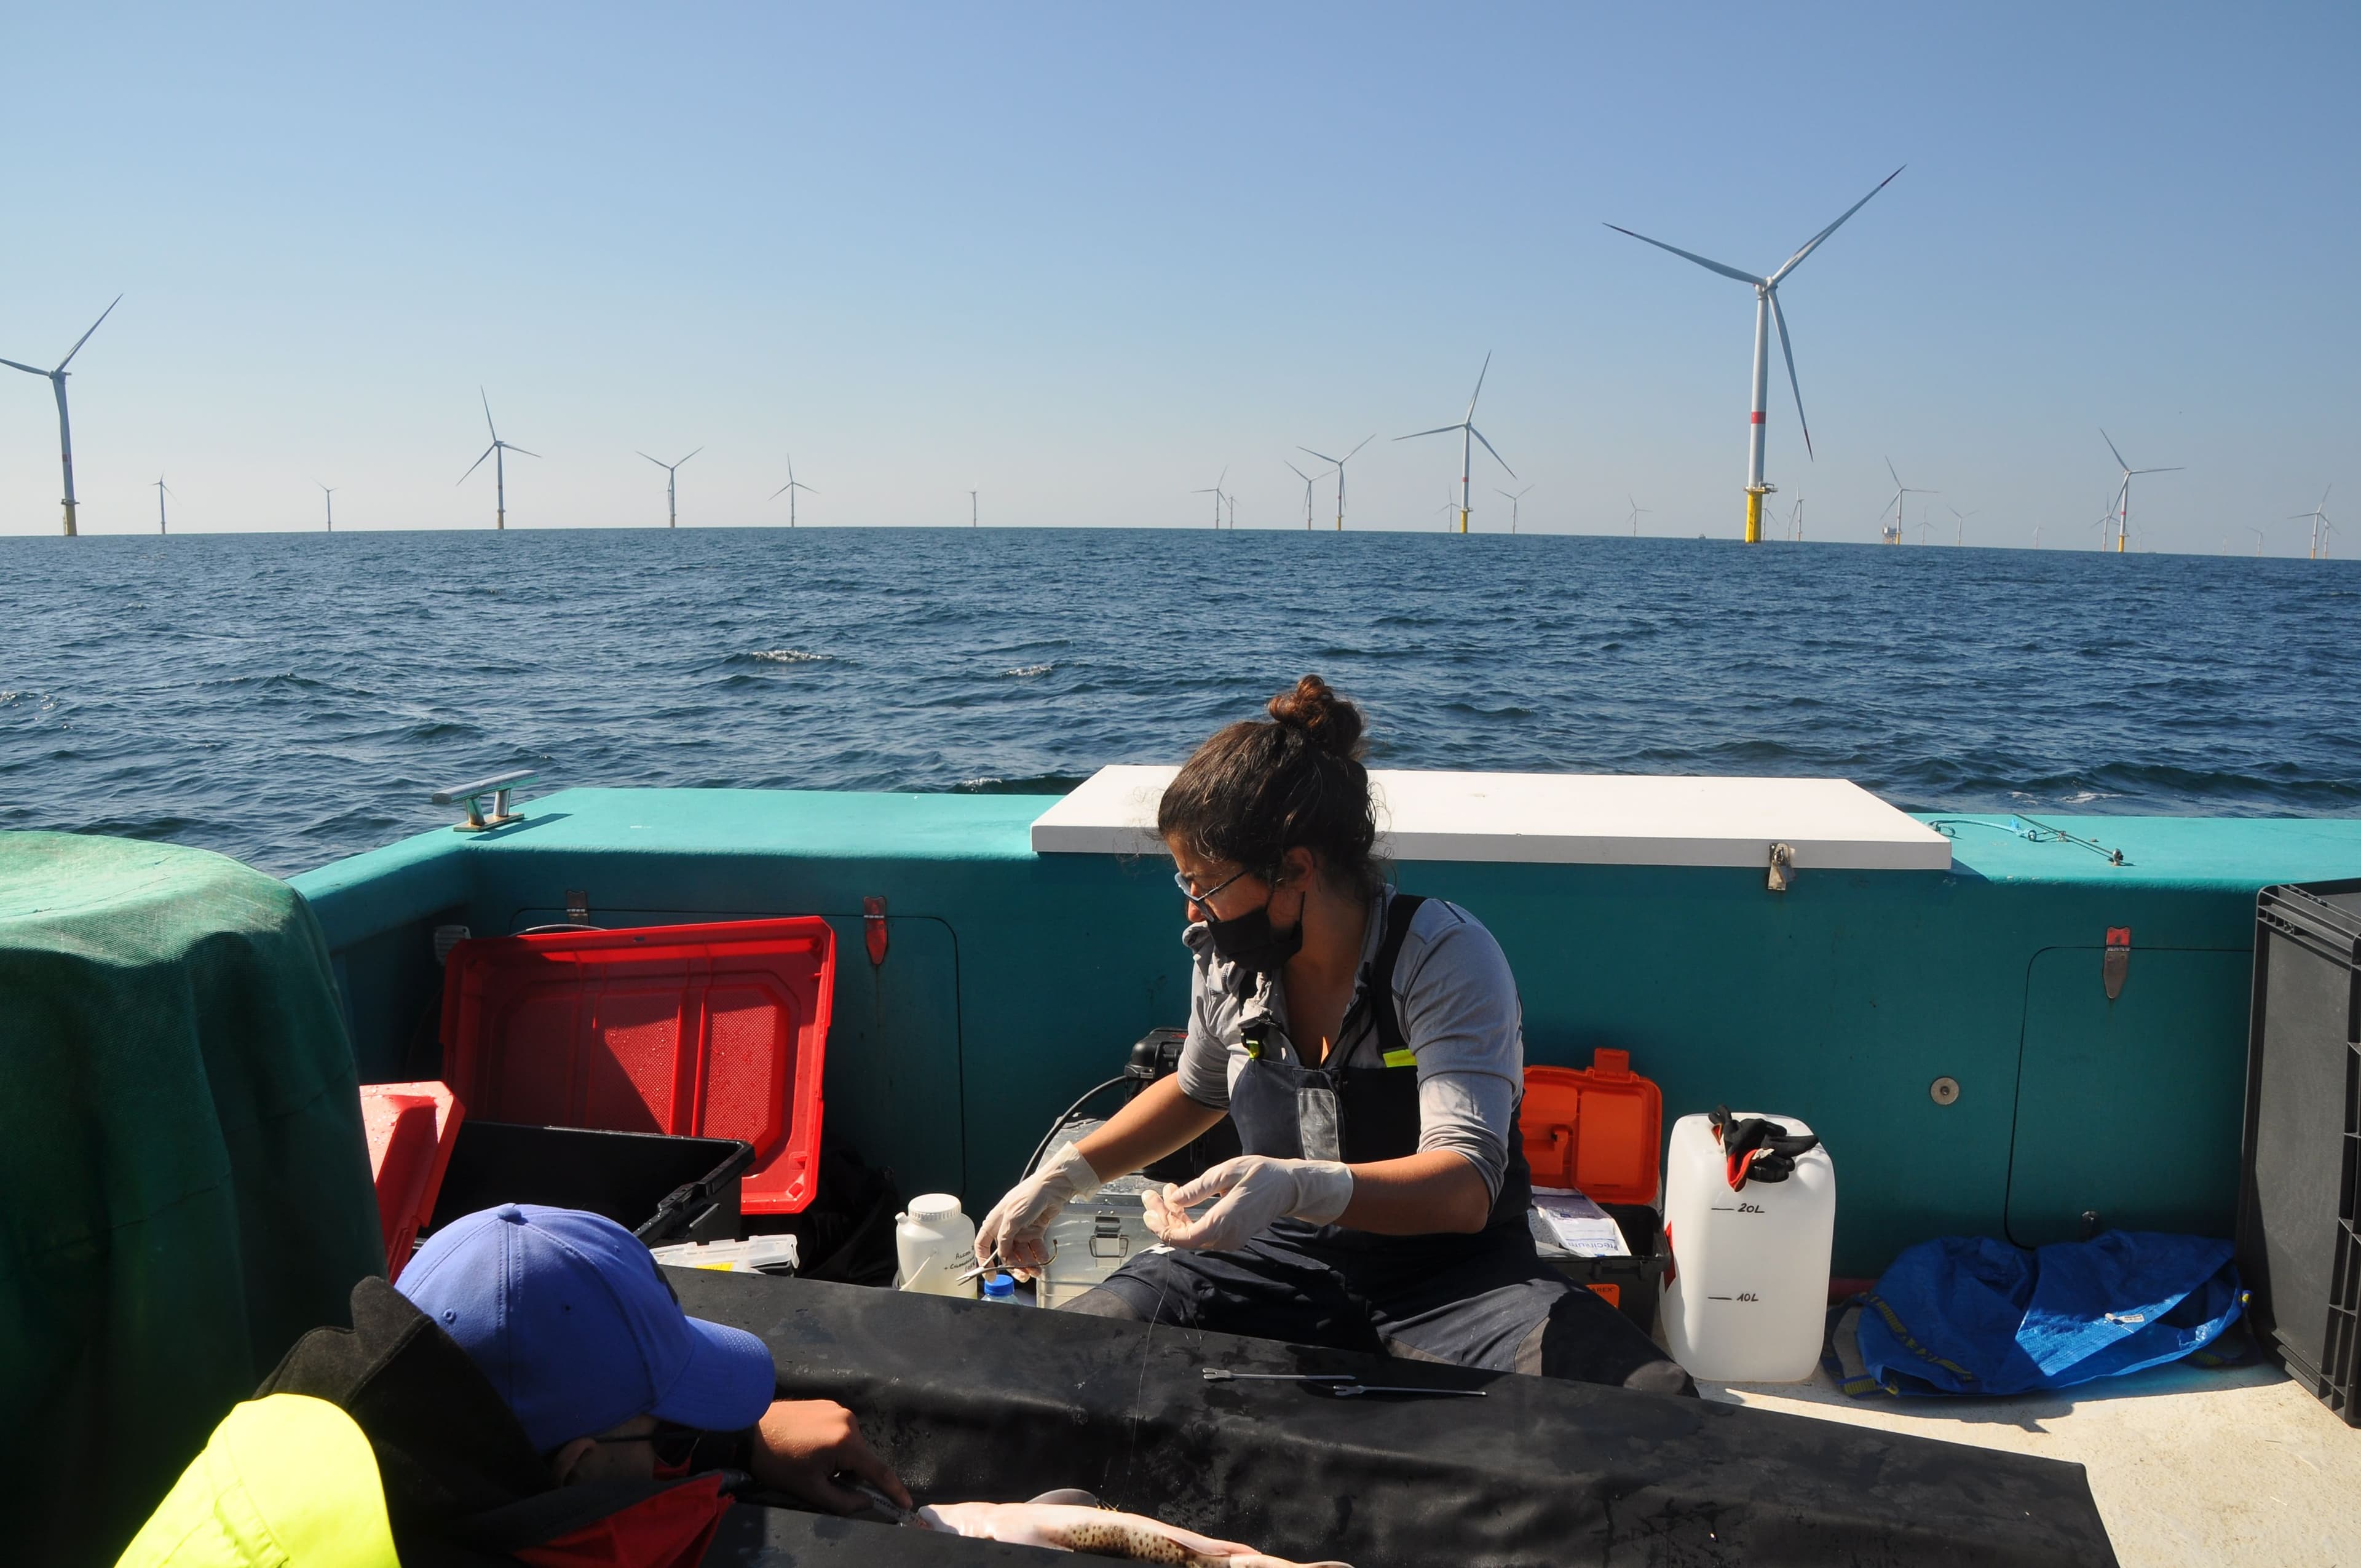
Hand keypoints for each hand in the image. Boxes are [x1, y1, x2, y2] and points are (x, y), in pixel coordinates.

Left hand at [747, 1399, 911, 1515]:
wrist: (748, 1429)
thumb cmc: (778, 1463)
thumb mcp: (810, 1490)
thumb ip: (844, 1501)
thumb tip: (867, 1502)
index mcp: (846, 1442)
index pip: (877, 1470)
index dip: (893, 1489)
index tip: (906, 1504)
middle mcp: (849, 1420)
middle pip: (862, 1458)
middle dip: (850, 1474)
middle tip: (821, 1480)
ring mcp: (838, 1409)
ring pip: (851, 1445)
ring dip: (840, 1459)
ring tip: (810, 1462)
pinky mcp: (827, 1404)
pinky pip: (840, 1431)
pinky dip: (833, 1445)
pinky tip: (809, 1448)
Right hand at [973, 1142, 1101, 1274]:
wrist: (1053, 1187)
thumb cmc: (1030, 1196)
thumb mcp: (1012, 1218)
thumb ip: (1005, 1238)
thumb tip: (1002, 1254)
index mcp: (995, 1222)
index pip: (983, 1244)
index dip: (983, 1260)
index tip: (990, 1275)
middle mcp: (1007, 1227)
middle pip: (1006, 1253)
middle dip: (1013, 1265)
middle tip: (1022, 1275)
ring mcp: (1022, 1229)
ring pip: (1021, 1252)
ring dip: (1028, 1263)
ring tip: (1036, 1271)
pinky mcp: (1036, 1230)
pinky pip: (1035, 1248)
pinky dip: (1038, 1255)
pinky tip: (1043, 1260)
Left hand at [1142, 1155, 1352, 1252]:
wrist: (1290, 1187)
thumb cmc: (1261, 1174)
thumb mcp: (1228, 1172)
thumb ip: (1198, 1188)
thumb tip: (1172, 1199)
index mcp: (1222, 1223)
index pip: (1181, 1238)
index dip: (1161, 1226)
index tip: (1148, 1208)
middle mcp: (1225, 1238)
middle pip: (1183, 1237)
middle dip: (1163, 1217)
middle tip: (1149, 1195)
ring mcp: (1230, 1240)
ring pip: (1192, 1236)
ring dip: (1174, 1217)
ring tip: (1162, 1194)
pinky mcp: (1232, 1236)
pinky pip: (1203, 1233)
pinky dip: (1188, 1219)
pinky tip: (1181, 1201)